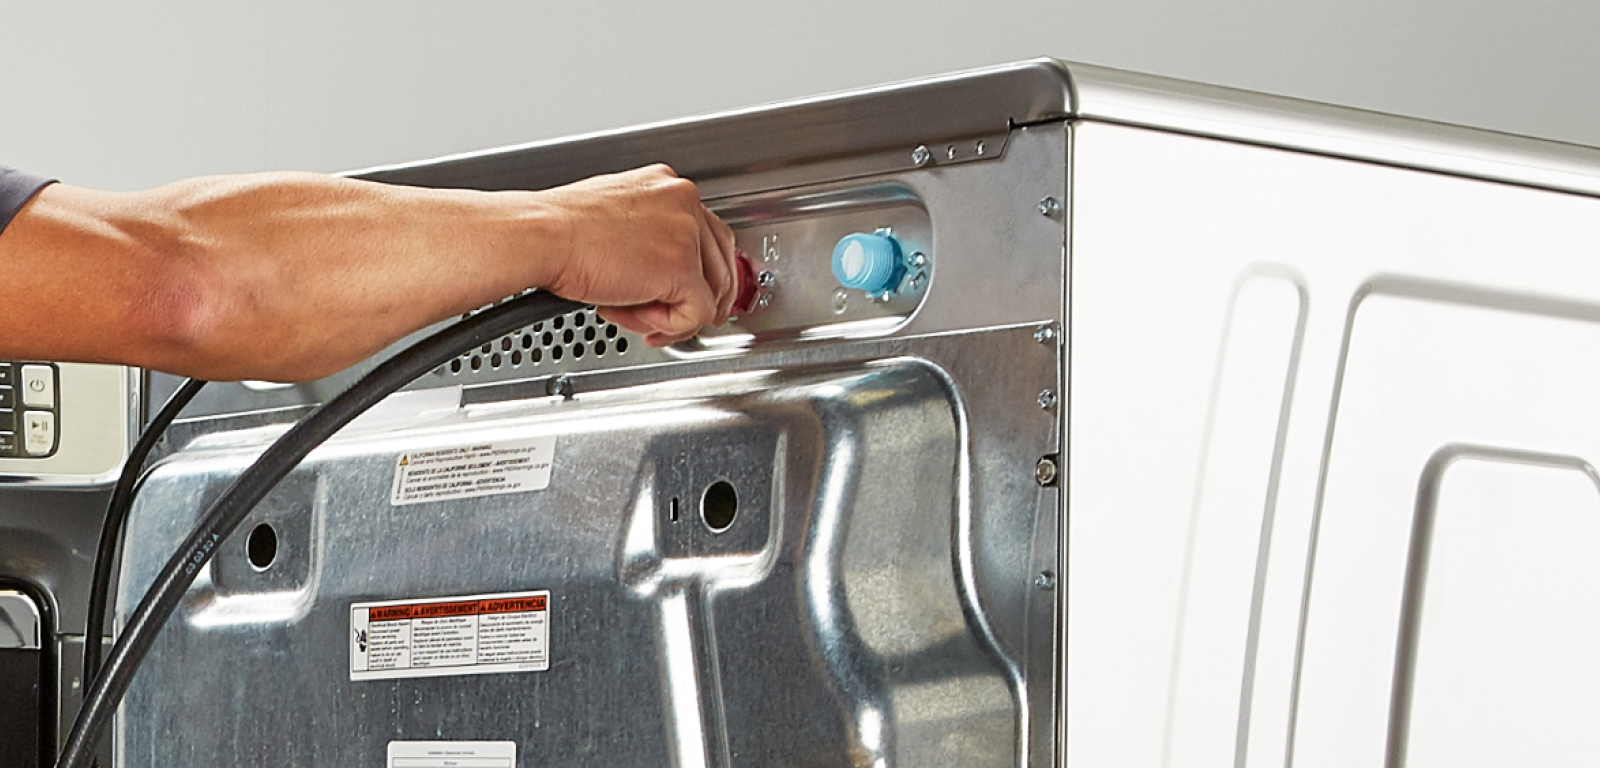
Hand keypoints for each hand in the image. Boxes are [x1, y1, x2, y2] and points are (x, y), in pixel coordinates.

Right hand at [535, 164, 737, 345]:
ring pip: (713, 292)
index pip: (709, 233)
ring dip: (677, 316)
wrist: (542, 235)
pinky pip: (696, 313)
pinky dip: (671, 326)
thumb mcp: (614, 216)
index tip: (684, 292)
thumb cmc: (559, 228)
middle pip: (721, 263)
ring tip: (642, 319)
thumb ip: (646, 234)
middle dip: (698, 299)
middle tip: (674, 319)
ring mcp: (687, 234)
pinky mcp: (682, 269)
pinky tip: (638, 319)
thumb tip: (657, 266)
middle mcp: (684, 203)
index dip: (700, 272)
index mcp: (668, 186)